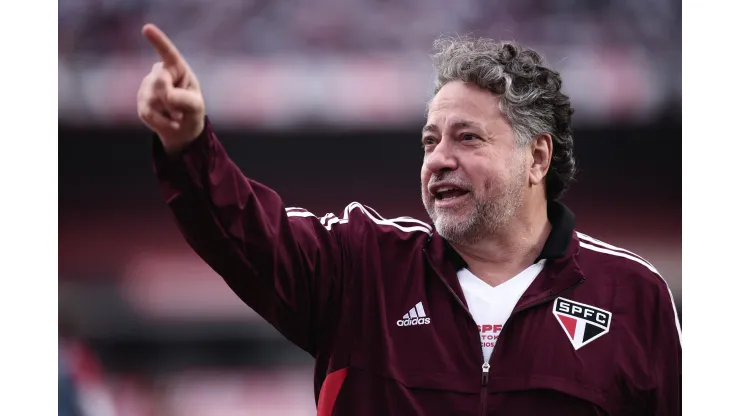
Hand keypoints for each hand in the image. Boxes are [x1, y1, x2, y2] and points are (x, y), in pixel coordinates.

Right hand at [137, 24, 205, 153]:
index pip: (167, 53)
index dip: (158, 40)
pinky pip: (150, 114)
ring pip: (154, 100)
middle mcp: (159, 73)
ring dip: (169, 113)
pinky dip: (163, 123)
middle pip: (160, 83)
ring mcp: (147, 88)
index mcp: (176, 68)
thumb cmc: (192, 111)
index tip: (147, 28)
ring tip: (176, 116)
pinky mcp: (141, 104)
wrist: (182, 130)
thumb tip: (168, 96)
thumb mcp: (196, 106)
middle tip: (180, 112)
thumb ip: (186, 100)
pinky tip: (168, 122)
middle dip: (171, 99)